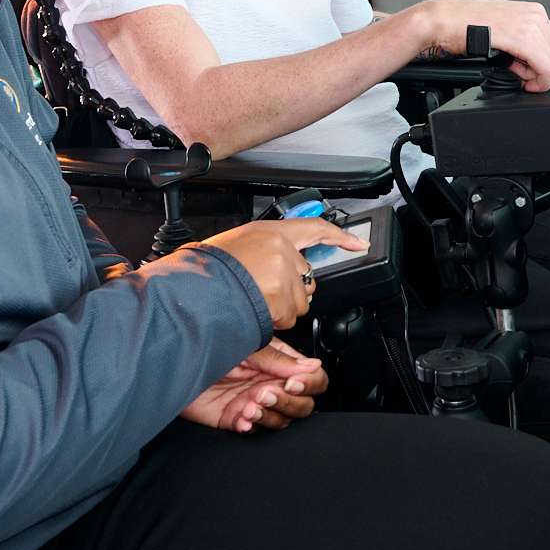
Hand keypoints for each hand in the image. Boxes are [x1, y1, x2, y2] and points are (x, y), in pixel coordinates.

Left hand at [181, 339, 328, 432]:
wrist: (174, 356)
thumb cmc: (207, 341)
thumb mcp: (248, 345)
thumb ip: (279, 359)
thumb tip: (313, 366)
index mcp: (277, 362)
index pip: (311, 379)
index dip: (308, 384)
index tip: (293, 382)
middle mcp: (269, 382)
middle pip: (302, 405)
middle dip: (288, 402)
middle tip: (267, 392)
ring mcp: (253, 401)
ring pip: (281, 420)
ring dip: (270, 414)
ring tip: (251, 403)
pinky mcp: (234, 417)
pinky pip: (253, 429)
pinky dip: (250, 425)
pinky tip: (243, 416)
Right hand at [200, 218, 365, 329]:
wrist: (192, 290)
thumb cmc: (206, 271)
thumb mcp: (235, 245)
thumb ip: (262, 250)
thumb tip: (277, 263)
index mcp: (270, 232)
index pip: (315, 228)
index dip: (339, 236)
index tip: (357, 242)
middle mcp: (280, 249)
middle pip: (305, 276)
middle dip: (290, 290)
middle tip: (262, 292)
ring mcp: (283, 272)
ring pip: (299, 301)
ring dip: (281, 307)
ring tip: (254, 301)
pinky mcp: (282, 295)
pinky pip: (289, 316)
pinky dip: (274, 320)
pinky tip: (255, 310)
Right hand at [415, 0, 549, 92]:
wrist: (445, 20)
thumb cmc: (466, 24)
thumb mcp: (506, 28)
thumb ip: (530, 38)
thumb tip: (547, 54)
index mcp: (535, 11)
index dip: (541, 63)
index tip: (526, 69)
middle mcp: (536, 15)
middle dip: (538, 69)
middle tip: (516, 71)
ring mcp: (531, 25)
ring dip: (534, 75)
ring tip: (512, 70)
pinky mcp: (522, 39)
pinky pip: (545, 68)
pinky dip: (537, 81)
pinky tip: (520, 80)